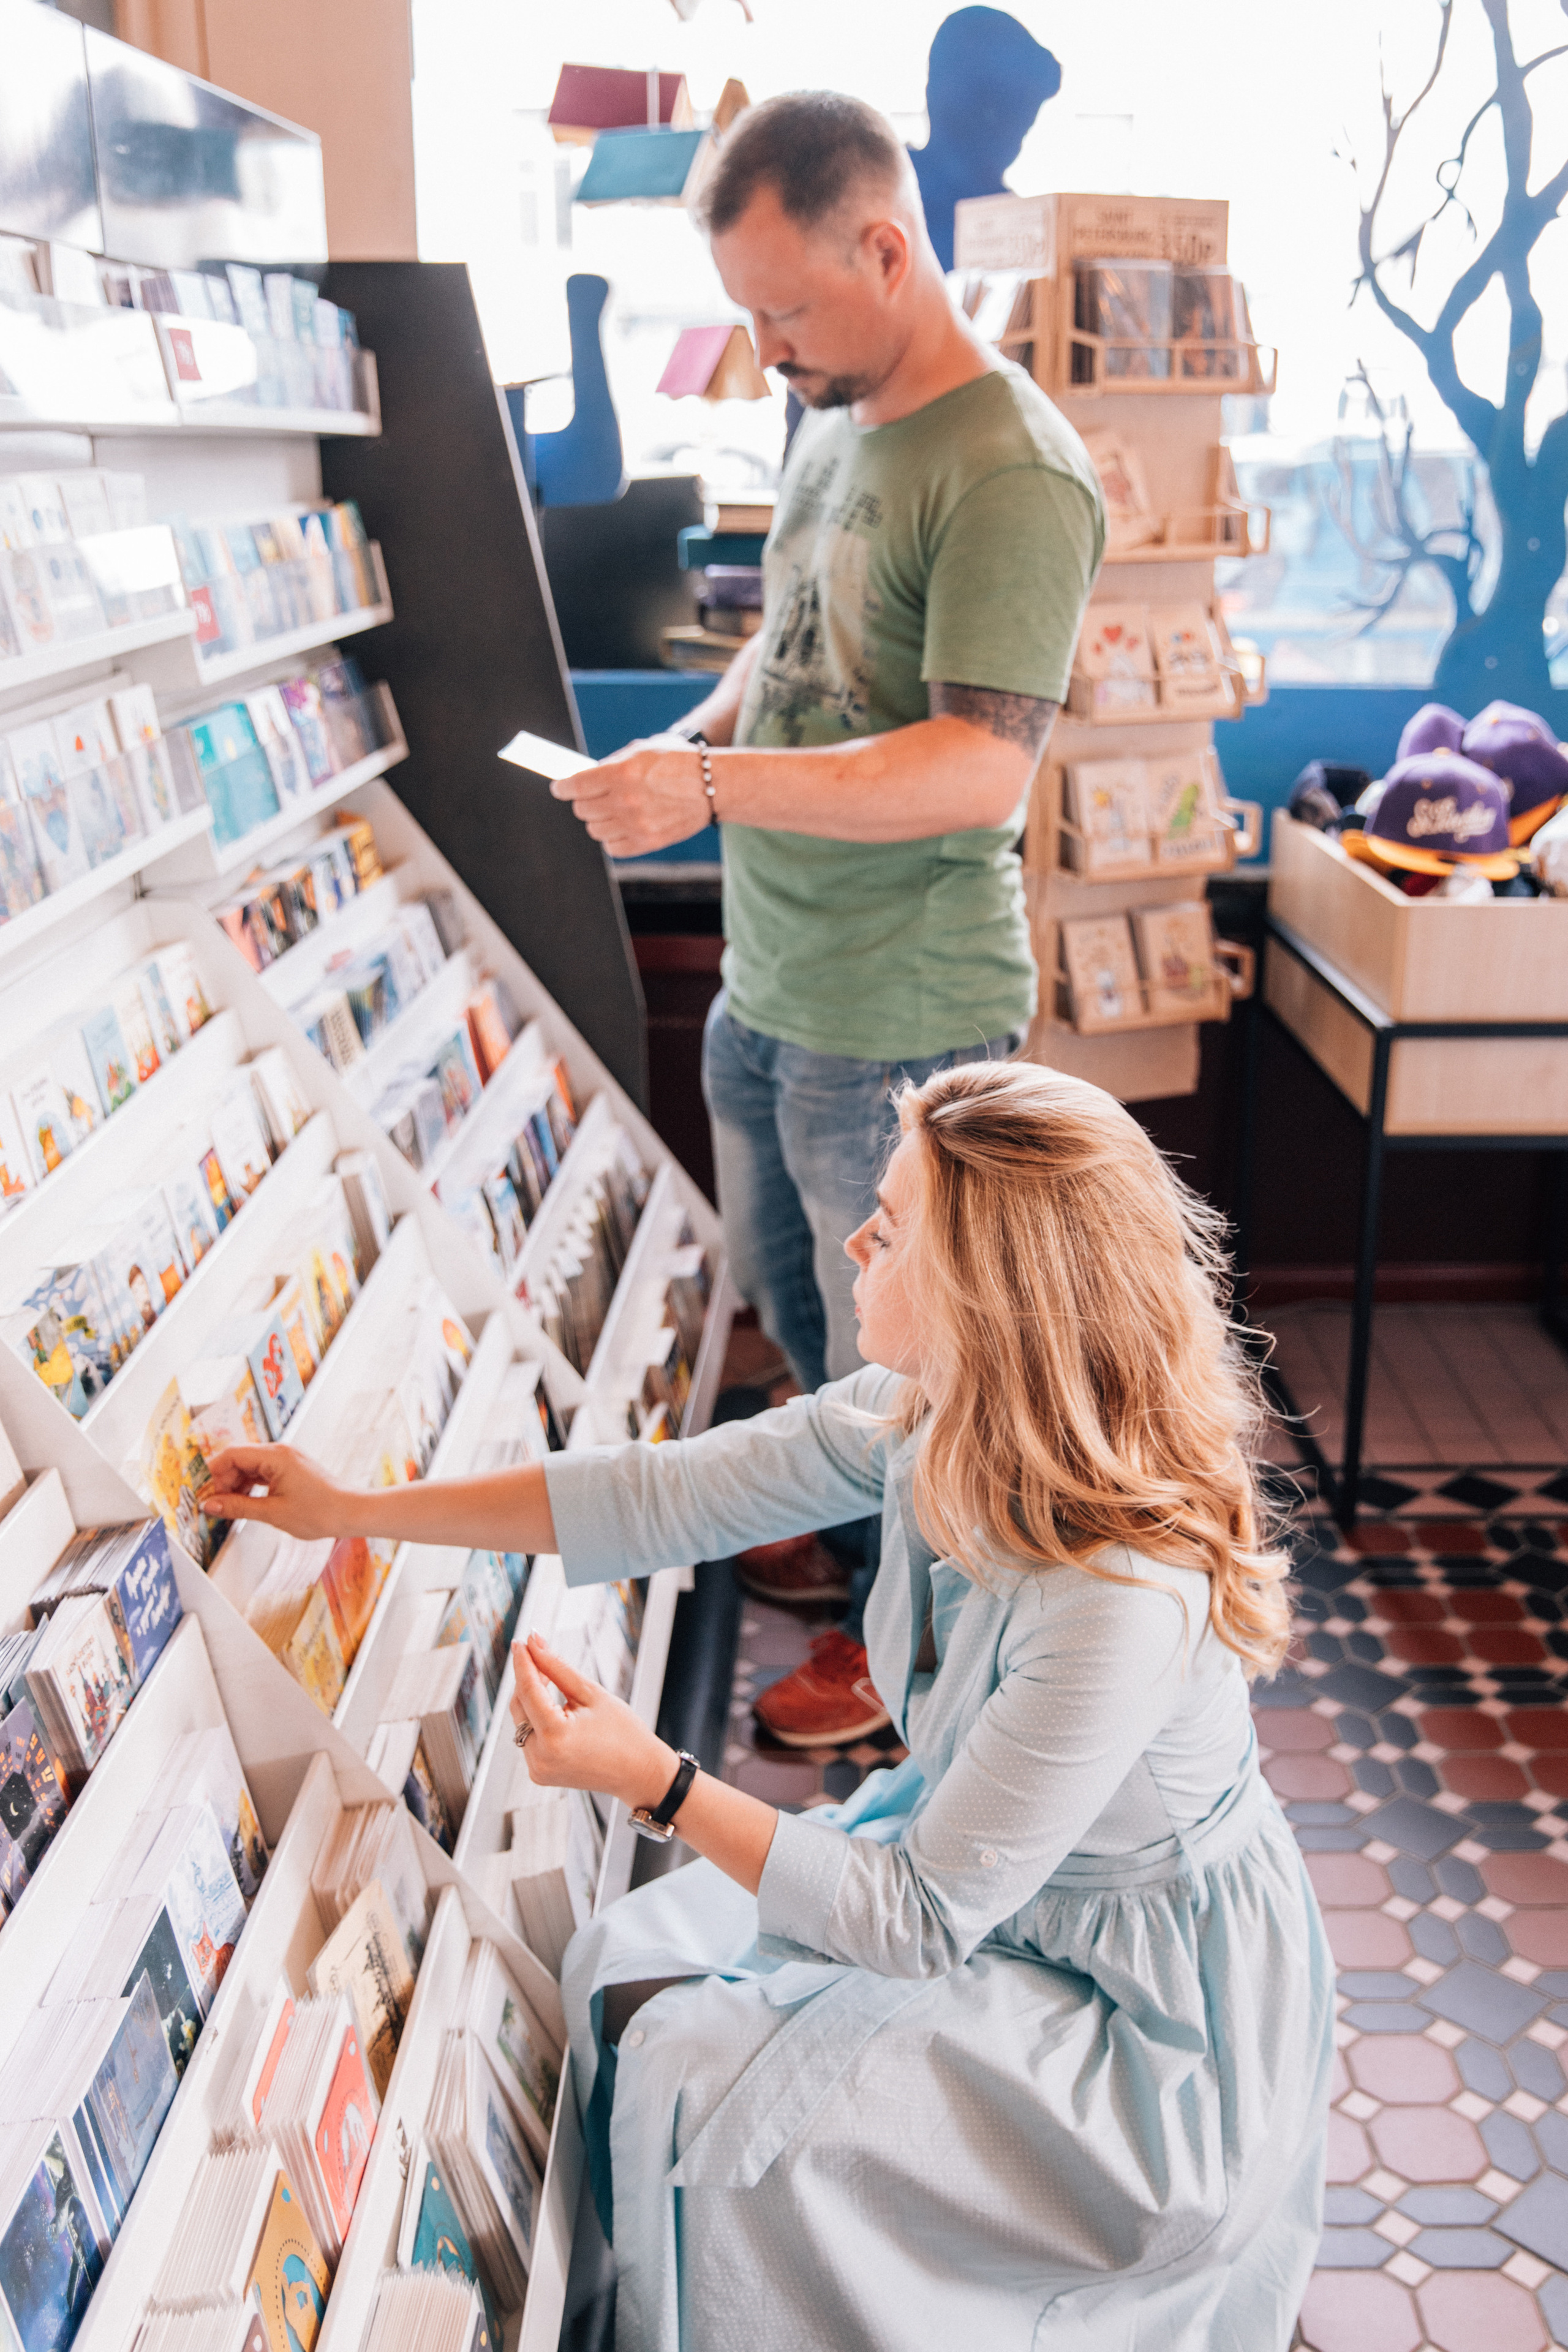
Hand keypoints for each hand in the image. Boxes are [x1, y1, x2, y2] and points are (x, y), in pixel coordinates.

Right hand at [199, 1443, 349, 1538]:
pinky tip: (245, 1503)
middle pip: (239, 1459)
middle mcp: (280, 1452)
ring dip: (236, 1485)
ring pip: (249, 1467)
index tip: (205, 1493)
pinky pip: (262, 1473)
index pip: (232, 1455)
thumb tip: (211, 1504)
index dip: (214, 1474)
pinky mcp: (290, 1469)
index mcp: (276, 1456)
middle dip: (224, 1481)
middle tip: (215, 1504)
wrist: (350, 1512)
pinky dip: (250, 1486)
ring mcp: (286, 1460)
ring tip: (229, 1507)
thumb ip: (238, 1506)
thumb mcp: (272, 1512)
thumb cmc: (320, 1512)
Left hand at [511, 1632, 674, 1810]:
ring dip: (531, 1699)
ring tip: (551, 1681)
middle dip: (528, 1679)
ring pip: (521, 1721)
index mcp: (555, 1736)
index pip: (528, 1690)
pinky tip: (553, 1707)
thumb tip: (533, 1642)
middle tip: (541, 1656)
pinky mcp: (539, 1773)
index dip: (523, 1662)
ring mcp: (537, 1768)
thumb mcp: (591, 1693)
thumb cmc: (623, 1731)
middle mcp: (539, 1757)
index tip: (520, 1641)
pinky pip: (528, 1737)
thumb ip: (557, 1667)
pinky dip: (536, 1719)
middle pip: (519, 1705)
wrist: (639, 1773)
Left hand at [550, 735, 714, 856]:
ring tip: (612, 810)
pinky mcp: (648, 843)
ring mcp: (637, 824)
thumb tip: (581, 779)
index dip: (562, 787)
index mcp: (622, 772)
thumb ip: (611, 764)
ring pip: (595, 830)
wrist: (712, 785)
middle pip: (582, 810)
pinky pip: (612, 847)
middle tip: (592, 797)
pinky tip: (621, 826)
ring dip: (598, 820)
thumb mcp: (642, 750)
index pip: (576, 785)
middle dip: (583, 802)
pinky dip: (612, 838)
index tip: (559, 788)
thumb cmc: (676, 762)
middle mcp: (626, 800)